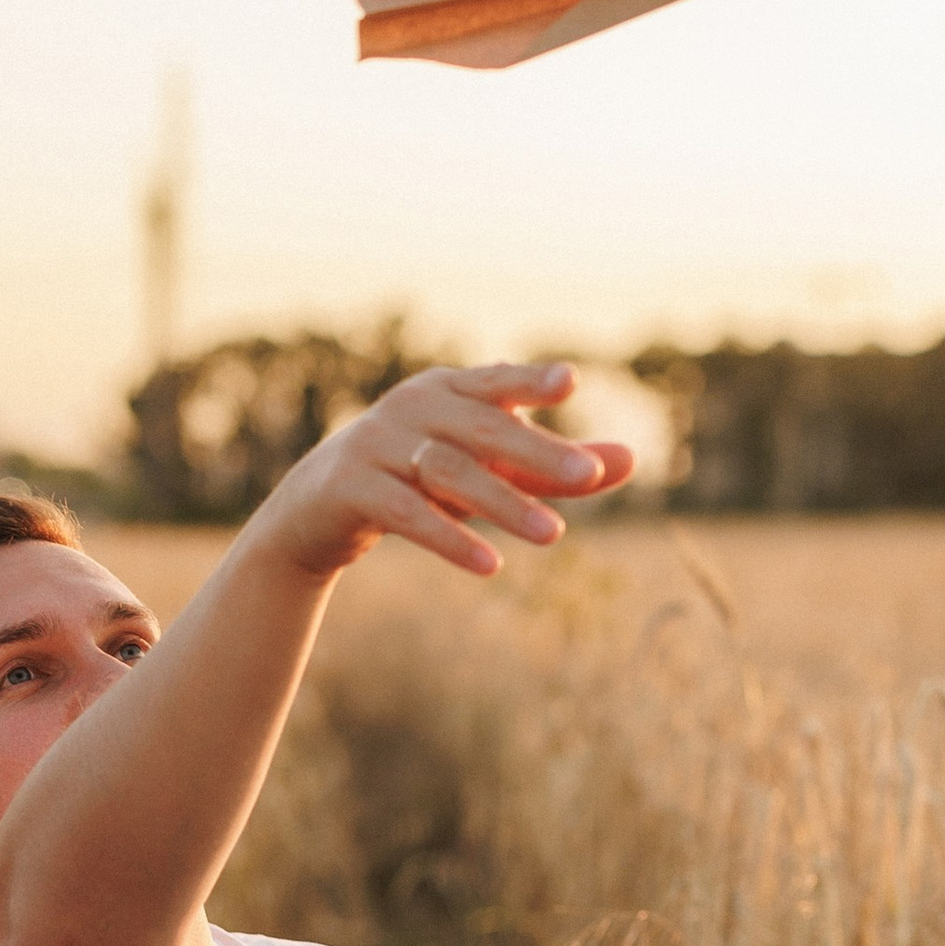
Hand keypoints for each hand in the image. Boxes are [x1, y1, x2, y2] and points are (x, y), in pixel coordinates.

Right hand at [250, 363, 628, 587]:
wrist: (314, 512)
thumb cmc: (414, 480)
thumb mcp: (483, 470)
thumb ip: (551, 468)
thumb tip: (630, 461)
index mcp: (445, 391)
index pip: (494, 383)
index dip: (529, 381)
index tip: (569, 382)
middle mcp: (410, 408)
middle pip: (482, 429)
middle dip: (537, 452)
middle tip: (590, 476)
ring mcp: (376, 445)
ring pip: (448, 472)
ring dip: (504, 503)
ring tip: (555, 535)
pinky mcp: (352, 489)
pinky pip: (407, 513)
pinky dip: (450, 538)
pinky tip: (489, 563)